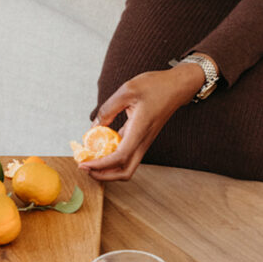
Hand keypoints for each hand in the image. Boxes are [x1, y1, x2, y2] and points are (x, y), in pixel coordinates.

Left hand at [79, 62, 205, 181]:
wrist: (178, 86)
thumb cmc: (157, 86)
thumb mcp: (127, 91)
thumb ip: (108, 109)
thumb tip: (94, 126)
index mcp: (139, 130)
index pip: (119, 158)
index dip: (100, 165)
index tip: (84, 164)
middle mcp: (143, 141)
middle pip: (124, 172)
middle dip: (104, 175)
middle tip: (86, 168)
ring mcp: (144, 141)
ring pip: (126, 165)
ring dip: (108, 168)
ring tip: (91, 160)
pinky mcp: (142, 138)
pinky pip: (127, 154)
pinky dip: (113, 156)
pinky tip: (101, 147)